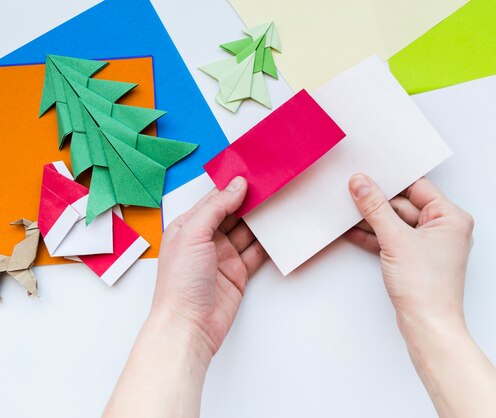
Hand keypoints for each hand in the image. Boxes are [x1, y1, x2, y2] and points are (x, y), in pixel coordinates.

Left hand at [151, 177, 267, 360]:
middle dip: (250, 202)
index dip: (232, 188)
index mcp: (189, 227)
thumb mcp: (193, 235)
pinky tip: (278, 233)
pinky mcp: (238, 273)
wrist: (189, 325)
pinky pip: (256, 253)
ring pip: (247, 232)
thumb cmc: (179, 283)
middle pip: (233, 214)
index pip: (214, 200)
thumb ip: (216, 208)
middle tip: (271, 188)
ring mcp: (223, 257)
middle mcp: (206, 240)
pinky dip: (268, 243)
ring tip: (279, 205)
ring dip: (261, 221)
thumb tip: (235, 186)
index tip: (253, 175)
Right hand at [345, 174, 473, 338]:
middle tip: (351, 194)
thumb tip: (361, 184)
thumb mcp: (395, 239)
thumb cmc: (427, 287)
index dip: (391, 182)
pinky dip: (375, 237)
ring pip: (396, 223)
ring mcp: (430, 245)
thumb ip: (375, 208)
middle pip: (404, 205)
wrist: (428, 326)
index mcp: (450, 217)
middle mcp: (444, 228)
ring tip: (346, 213)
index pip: (417, 188)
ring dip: (372, 221)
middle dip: (377, 203)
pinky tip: (353, 232)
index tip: (367, 176)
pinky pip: (394, 240)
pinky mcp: (416, 260)